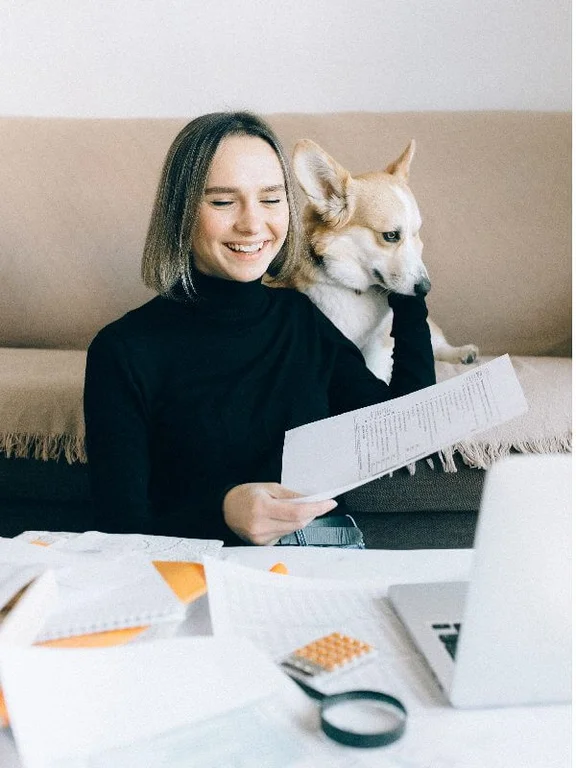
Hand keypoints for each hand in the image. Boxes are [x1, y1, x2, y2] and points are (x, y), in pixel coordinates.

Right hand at [223, 482, 337, 545]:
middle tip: (319, 504)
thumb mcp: (269, 487)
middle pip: (297, 523)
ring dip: (301, 520)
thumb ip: (291, 495)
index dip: (316, 508)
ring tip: (296, 509)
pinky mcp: (262, 544)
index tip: (330, 503)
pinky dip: (289, 526)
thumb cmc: (246, 495)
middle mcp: (261, 525)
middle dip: (312, 514)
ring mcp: (261, 537)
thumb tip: (311, 500)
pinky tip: (282, 518)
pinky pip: (284, 535)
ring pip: (293, 530)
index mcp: (262, 507)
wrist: (226, 508)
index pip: (296, 511)